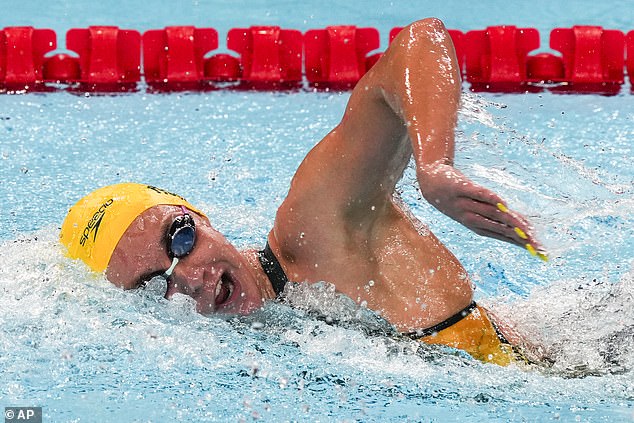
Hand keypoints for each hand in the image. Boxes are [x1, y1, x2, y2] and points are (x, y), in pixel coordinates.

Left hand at [417, 161, 546, 259]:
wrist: (431, 183)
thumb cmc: (459, 199)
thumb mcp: (478, 211)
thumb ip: (499, 218)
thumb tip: (524, 226)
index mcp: (478, 226)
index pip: (504, 237)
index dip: (522, 244)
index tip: (540, 252)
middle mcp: (471, 218)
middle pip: (500, 229)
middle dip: (520, 238)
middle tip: (537, 246)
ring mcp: (465, 204)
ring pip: (491, 214)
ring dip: (509, 221)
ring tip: (527, 230)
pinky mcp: (460, 188)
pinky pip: (477, 193)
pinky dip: (490, 198)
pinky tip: (503, 203)